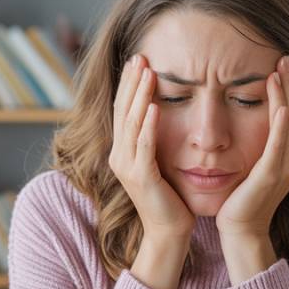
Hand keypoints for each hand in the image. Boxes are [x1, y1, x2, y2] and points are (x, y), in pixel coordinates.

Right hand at [108, 53, 195, 239]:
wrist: (168, 232)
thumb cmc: (169, 198)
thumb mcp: (159, 162)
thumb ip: (154, 140)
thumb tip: (161, 112)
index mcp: (122, 151)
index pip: (123, 110)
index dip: (129, 84)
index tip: (138, 60)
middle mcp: (119, 156)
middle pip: (123, 111)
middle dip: (131, 82)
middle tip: (140, 56)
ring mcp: (127, 167)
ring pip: (132, 124)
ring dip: (140, 96)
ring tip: (147, 72)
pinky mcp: (141, 178)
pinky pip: (144, 146)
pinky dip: (149, 125)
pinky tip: (156, 106)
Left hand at [216, 55, 288, 238]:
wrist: (241, 229)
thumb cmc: (242, 197)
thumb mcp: (255, 162)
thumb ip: (261, 141)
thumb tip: (256, 116)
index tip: (285, 61)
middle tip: (286, 55)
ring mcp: (285, 167)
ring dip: (287, 94)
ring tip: (281, 69)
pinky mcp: (271, 176)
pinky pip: (279, 146)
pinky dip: (282, 125)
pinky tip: (282, 106)